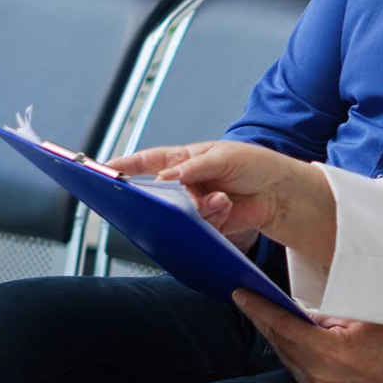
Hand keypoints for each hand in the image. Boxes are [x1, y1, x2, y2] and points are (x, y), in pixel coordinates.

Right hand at [109, 141, 336, 265]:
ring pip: (179, 213)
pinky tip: (226, 207)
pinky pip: (199, 226)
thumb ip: (193, 167)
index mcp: (184, 160)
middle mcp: (185, 184)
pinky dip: (213, 217)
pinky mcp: (208, 225)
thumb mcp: (224, 156)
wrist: (281, 192)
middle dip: (157, 197)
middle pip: (158, 193)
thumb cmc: (254, 165)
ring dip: (198, 207)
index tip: (101, 169)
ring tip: (220, 199)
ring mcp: (195, 206)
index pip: (148, 161)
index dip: (124, 166)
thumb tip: (165, 177)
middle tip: (157, 199)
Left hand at [233, 289, 382, 382]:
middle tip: (245, 297)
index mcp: (327, 353)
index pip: (283, 326)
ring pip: (285, 356)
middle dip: (261, 318)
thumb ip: (326, 319)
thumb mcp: (362, 320)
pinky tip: (286, 335)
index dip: (259, 308)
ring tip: (262, 312)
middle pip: (279, 342)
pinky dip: (289, 349)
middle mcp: (317, 375)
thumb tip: (301, 315)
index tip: (240, 293)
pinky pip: (297, 367)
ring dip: (274, 334)